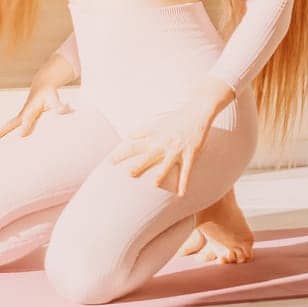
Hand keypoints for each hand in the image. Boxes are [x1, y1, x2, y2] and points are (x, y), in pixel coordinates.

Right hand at [0, 81, 71, 145]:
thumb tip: (67, 109)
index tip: (21, 136)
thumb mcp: (55, 98)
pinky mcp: (18, 121)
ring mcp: (19, 118)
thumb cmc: (50, 94)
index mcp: (31, 110)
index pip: (27, 120)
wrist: (42, 86)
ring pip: (5, 128)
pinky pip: (7, 129)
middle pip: (9, 125)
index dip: (25, 127)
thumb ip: (60, 106)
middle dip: (0, 133)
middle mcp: (23, 114)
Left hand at [111, 78, 234, 195]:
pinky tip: (181, 194)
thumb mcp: (158, 122)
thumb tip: (128, 134)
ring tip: (155, 184)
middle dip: (139, 165)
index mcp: (155, 137)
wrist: (197, 112)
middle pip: (149, 156)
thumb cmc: (177, 118)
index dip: (122, 153)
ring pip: (168, 164)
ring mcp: (177, 149)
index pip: (135, 146)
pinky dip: (184, 182)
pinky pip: (187, 170)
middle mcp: (164, 144)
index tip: (109, 162)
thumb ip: (143, 130)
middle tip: (127, 174)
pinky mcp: (190, 153)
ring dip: (162, 174)